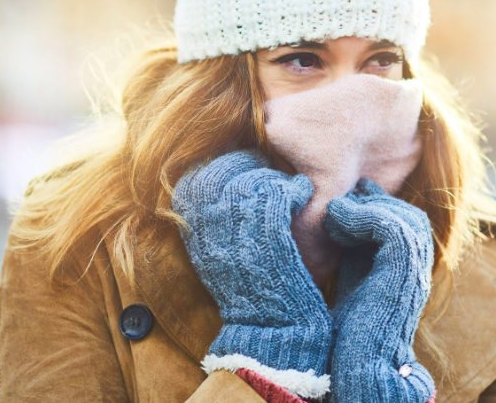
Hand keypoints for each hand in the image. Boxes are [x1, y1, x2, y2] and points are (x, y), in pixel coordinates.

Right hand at [171, 149, 331, 398]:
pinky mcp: (270, 240)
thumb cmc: (253, 292)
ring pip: (252, 181)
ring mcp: (237, 236)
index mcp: (193, 235)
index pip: (196, 178)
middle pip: (221, 172)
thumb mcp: (219, 256)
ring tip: (288, 186)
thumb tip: (224, 178)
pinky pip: (277, 194)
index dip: (222, 165)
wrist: (272, 333)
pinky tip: (302, 193)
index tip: (244, 165)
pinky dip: (293, 187)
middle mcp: (208, 233)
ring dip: (274, 177)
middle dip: (247, 163)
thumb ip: (215, 220)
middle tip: (269, 167)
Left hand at [324, 179, 434, 402]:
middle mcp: (419, 265)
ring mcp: (417, 266)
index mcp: (409, 267)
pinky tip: (336, 221)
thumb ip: (356, 247)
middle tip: (342, 199)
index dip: (375, 205)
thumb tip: (342, 212)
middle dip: (373, 202)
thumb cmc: (351, 327)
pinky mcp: (405, 267)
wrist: (361, 363)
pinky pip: (389, 225)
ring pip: (400, 215)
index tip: (345, 200)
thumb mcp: (354, 274)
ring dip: (364, 208)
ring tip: (334, 212)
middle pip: (406, 214)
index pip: (403, 221)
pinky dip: (360, 217)